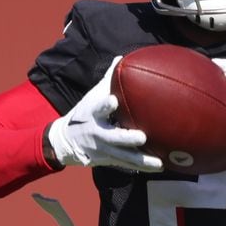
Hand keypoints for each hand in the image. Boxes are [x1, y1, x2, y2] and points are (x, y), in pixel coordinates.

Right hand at [47, 56, 163, 171]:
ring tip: (159, 162)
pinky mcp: (108, 160)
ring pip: (124, 156)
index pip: (98, 108)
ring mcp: (103, 149)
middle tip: (141, 137)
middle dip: (126, 138)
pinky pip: (127, 164)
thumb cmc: (85, 113)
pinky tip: (159, 166)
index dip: (105, 105)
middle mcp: (98, 132)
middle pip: (113, 137)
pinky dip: (142, 166)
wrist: (66, 141)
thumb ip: (108, 79)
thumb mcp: (92, 96)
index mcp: (93, 114)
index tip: (113, 101)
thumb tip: (121, 58)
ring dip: (142, 160)